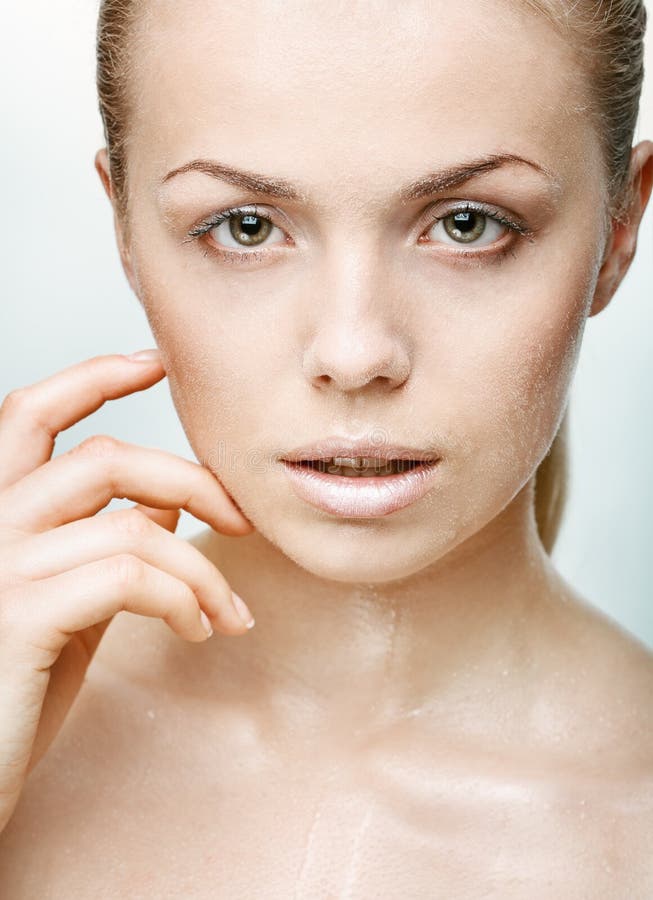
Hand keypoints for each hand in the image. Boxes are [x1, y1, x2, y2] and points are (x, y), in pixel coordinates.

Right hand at [0, 350, 254, 831]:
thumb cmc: (14, 691)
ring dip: (202, 567)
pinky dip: (183, 598)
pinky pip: (129, 576)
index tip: (154, 363)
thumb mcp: (68, 604)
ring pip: (131, 524)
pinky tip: (196, 631)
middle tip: (240, 519)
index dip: (92, 376)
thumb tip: (163, 506)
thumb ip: (105, 547)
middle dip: (190, 480)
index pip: (31, 415)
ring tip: (228, 612)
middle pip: (104, 459)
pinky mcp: (18, 615)